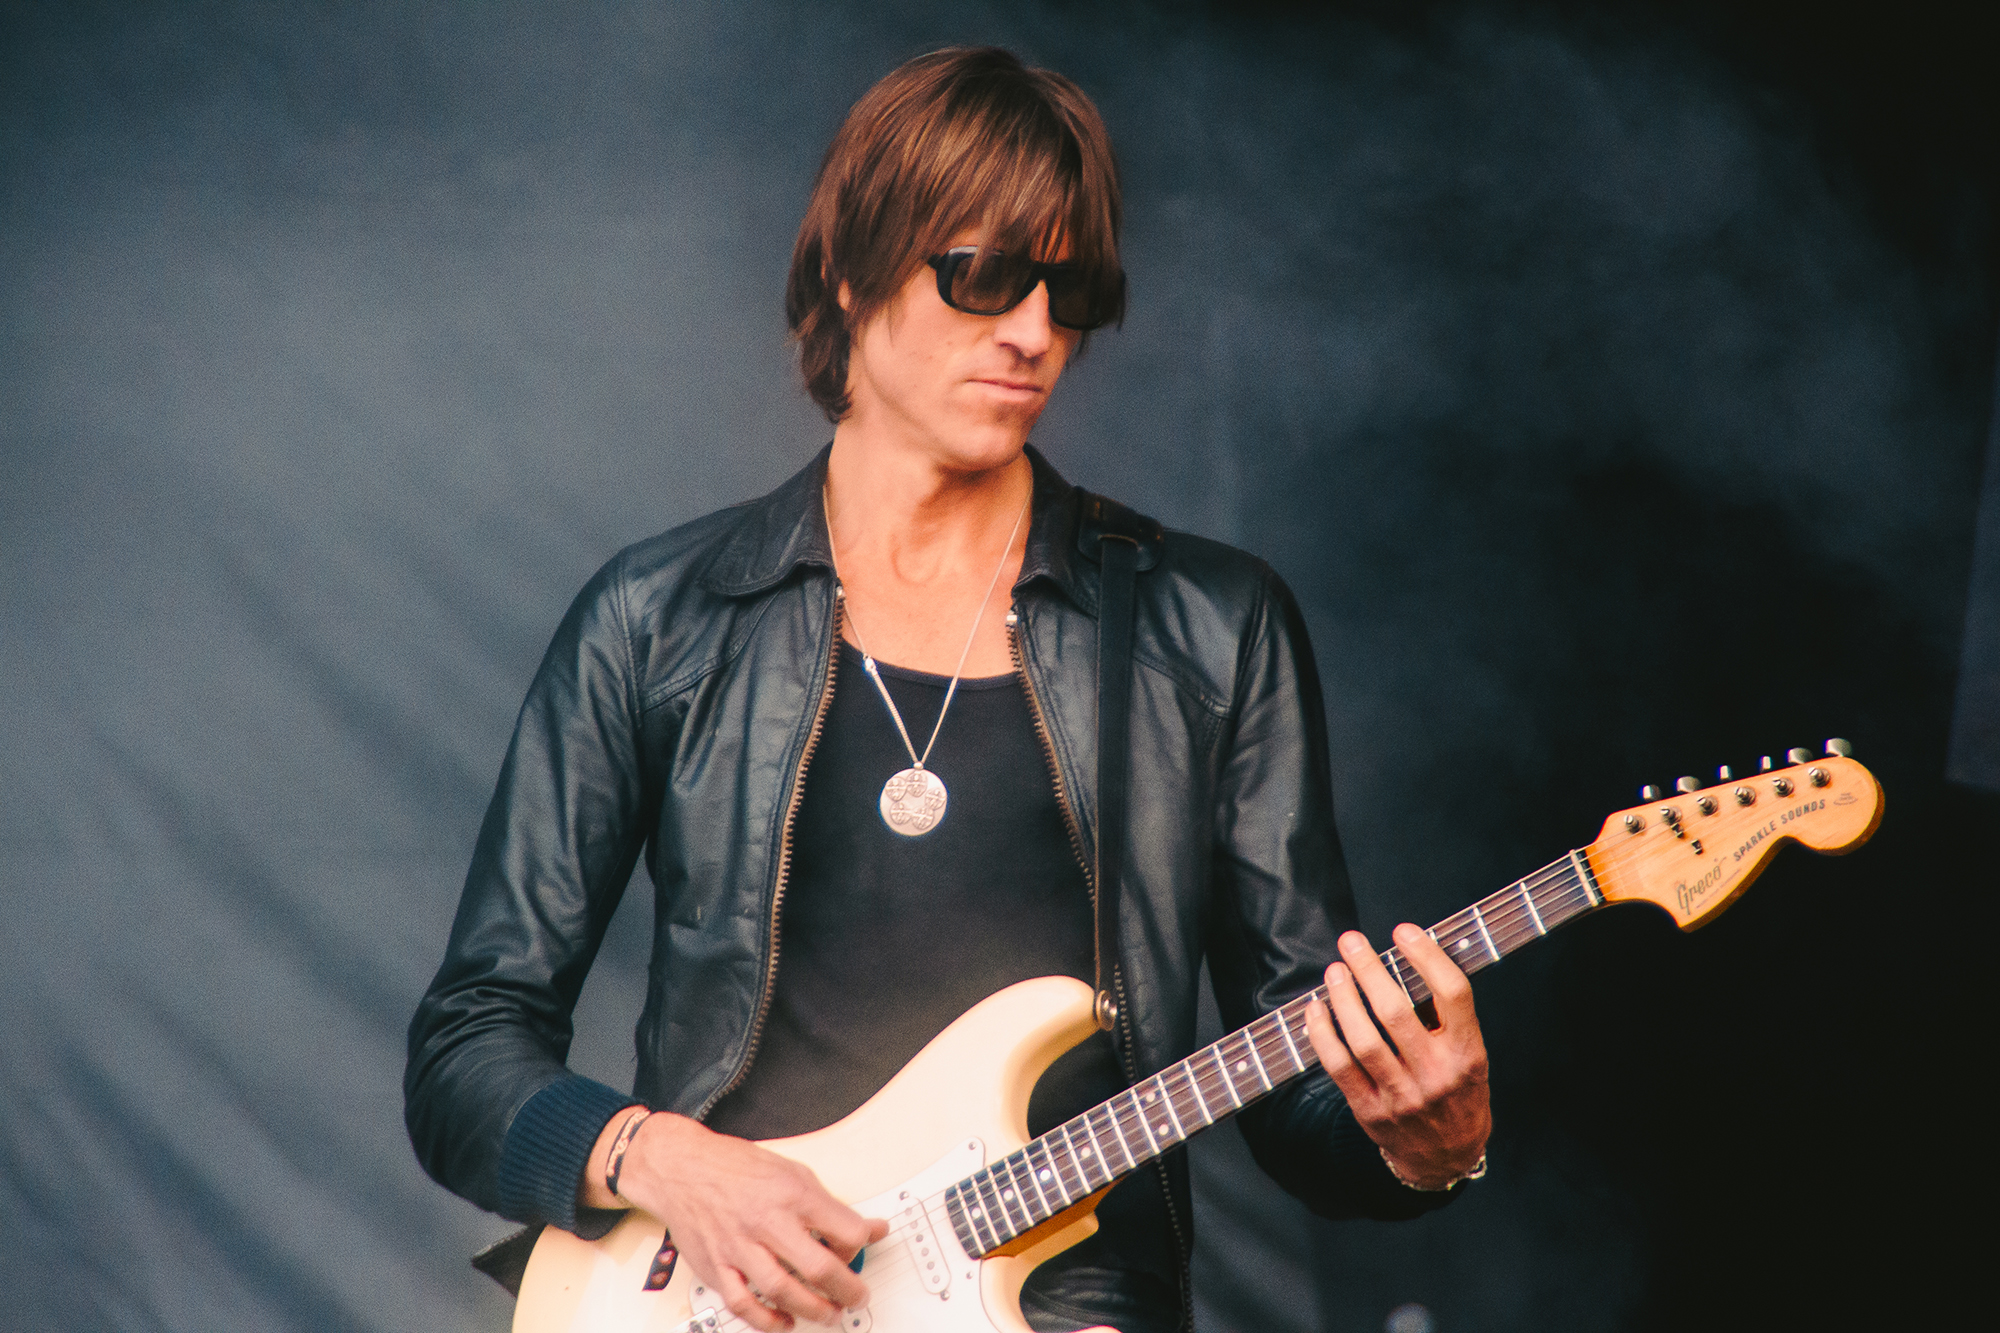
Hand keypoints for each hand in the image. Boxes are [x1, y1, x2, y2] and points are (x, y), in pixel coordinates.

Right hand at [583, 1111, 887, 1330]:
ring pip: (782, 1290)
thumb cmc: (736, 1168)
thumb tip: (869, 1227)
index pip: (843, 1229)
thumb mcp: (793, 1171)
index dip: (862, 1244)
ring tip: (829, 1313)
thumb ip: (829, 1205)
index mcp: (791, 1193)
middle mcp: (765, 1221)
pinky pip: (742, 1303)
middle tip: (857, 1296)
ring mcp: (738, 1246)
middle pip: (816, 1266)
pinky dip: (766, 1319)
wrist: (682, 1168)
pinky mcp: (717, 1266)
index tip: (864, 1247)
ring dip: (813, 1309)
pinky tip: (784, 1320)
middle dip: (846, 1289)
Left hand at [1304, 925, 1491, 1188]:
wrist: (1446, 1157)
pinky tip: (1316, 1009)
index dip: (1426, 956)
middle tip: (1352, 942)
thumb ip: (1446, 1015)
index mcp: (1468, 1054)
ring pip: (1363, 1039)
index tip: (1404, 932)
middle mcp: (1436, 1075)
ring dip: (1343, 998)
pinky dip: (1322, 1034)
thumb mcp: (1469, 1054)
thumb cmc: (1457, 1092)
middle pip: (1396, 1012)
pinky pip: (1339, 1067)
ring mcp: (1401, 1096)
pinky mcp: (1370, 1111)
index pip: (1452, 994)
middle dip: (1369, 969)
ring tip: (1334, 971)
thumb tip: (1407, 958)